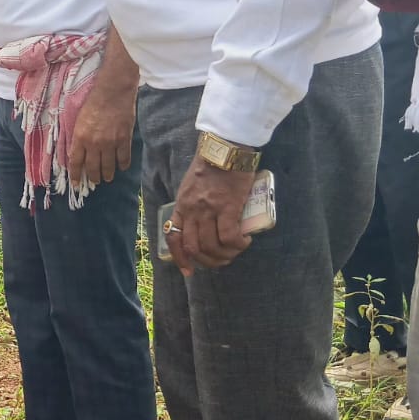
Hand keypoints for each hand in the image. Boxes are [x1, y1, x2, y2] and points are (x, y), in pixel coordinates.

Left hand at [66, 79, 135, 185]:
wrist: (113, 91)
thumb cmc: (93, 101)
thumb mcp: (79, 119)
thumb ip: (79, 137)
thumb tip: (76, 152)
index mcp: (80, 137)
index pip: (75, 162)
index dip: (75, 175)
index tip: (76, 185)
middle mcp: (94, 143)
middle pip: (93, 168)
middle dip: (93, 178)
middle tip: (95, 181)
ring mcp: (110, 143)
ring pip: (108, 167)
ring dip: (107, 175)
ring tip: (108, 178)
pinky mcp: (124, 140)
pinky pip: (124, 159)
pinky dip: (123, 165)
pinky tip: (122, 167)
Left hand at [166, 155, 257, 274]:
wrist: (225, 149)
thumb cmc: (211, 166)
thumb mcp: (192, 188)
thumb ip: (192, 206)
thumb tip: (201, 226)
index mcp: (181, 206)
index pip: (173, 237)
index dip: (179, 259)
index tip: (189, 271)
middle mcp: (191, 210)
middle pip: (193, 248)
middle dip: (208, 261)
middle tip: (222, 260)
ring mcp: (208, 209)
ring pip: (211, 246)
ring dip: (225, 255)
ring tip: (236, 250)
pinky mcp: (227, 207)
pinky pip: (229, 237)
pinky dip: (237, 245)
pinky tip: (245, 241)